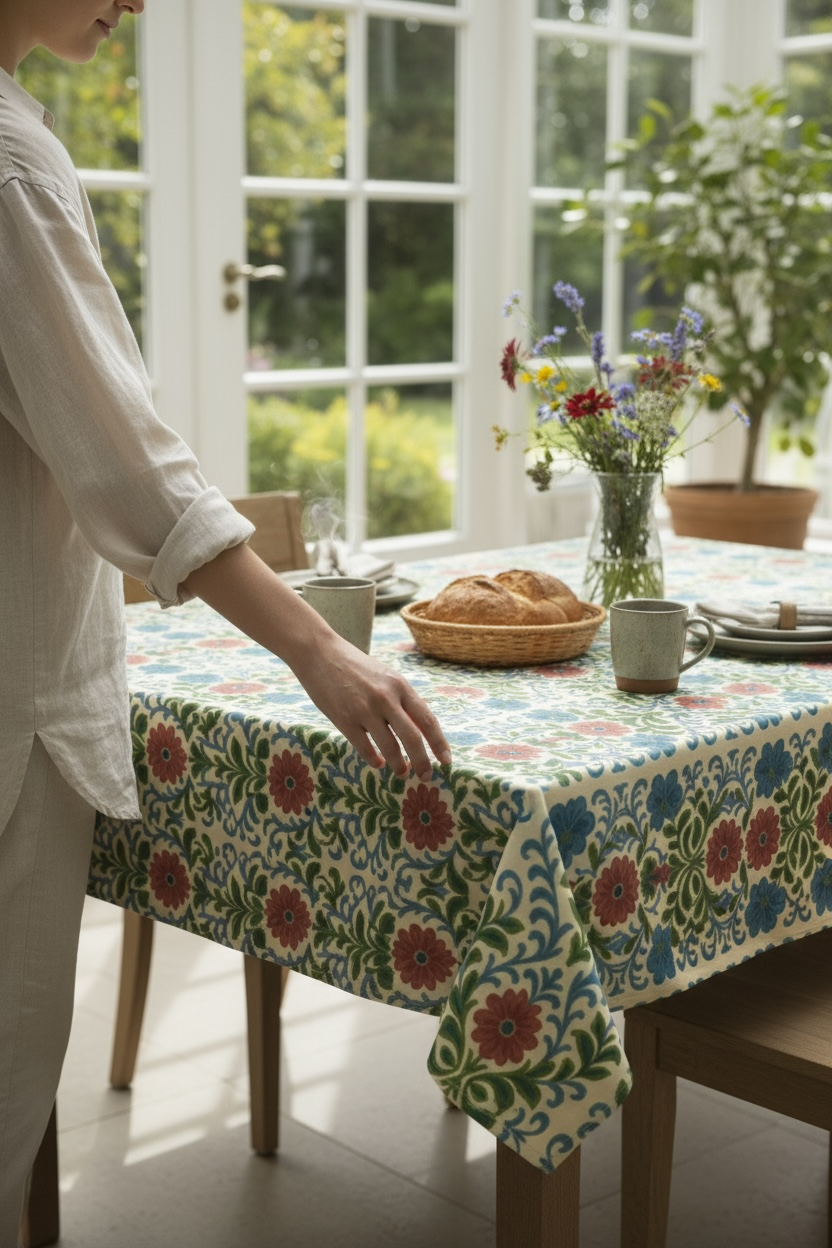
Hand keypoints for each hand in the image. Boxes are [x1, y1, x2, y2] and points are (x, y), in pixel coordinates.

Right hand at [295, 634, 451, 779]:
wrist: (320, 653)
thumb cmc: (356, 666)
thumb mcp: (386, 676)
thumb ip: (402, 700)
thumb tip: (419, 730)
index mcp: (400, 685)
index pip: (427, 719)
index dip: (439, 743)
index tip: (446, 761)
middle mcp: (385, 698)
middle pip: (412, 738)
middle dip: (422, 762)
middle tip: (426, 776)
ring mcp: (364, 710)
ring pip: (389, 747)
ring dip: (398, 765)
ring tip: (401, 772)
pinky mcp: (344, 719)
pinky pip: (364, 748)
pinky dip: (374, 760)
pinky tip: (377, 763)